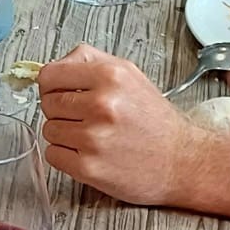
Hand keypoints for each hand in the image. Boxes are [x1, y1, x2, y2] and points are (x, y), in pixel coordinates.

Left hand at [39, 44, 211, 208]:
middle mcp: (101, 104)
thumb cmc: (156, 121)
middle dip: (60, 110)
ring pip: (48, 130)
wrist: (182, 161)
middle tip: (83, 117)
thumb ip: (91, 61)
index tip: (59, 92)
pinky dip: (65, 155)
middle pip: (47, 103)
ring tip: (91, 136)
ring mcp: (93, 138)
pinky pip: (53, 155)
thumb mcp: (130, 75)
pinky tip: (87, 153)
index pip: (50, 75)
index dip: (52, 85)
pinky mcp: (89, 168)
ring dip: (64, 134)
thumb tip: (57, 65)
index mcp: (110, 76)